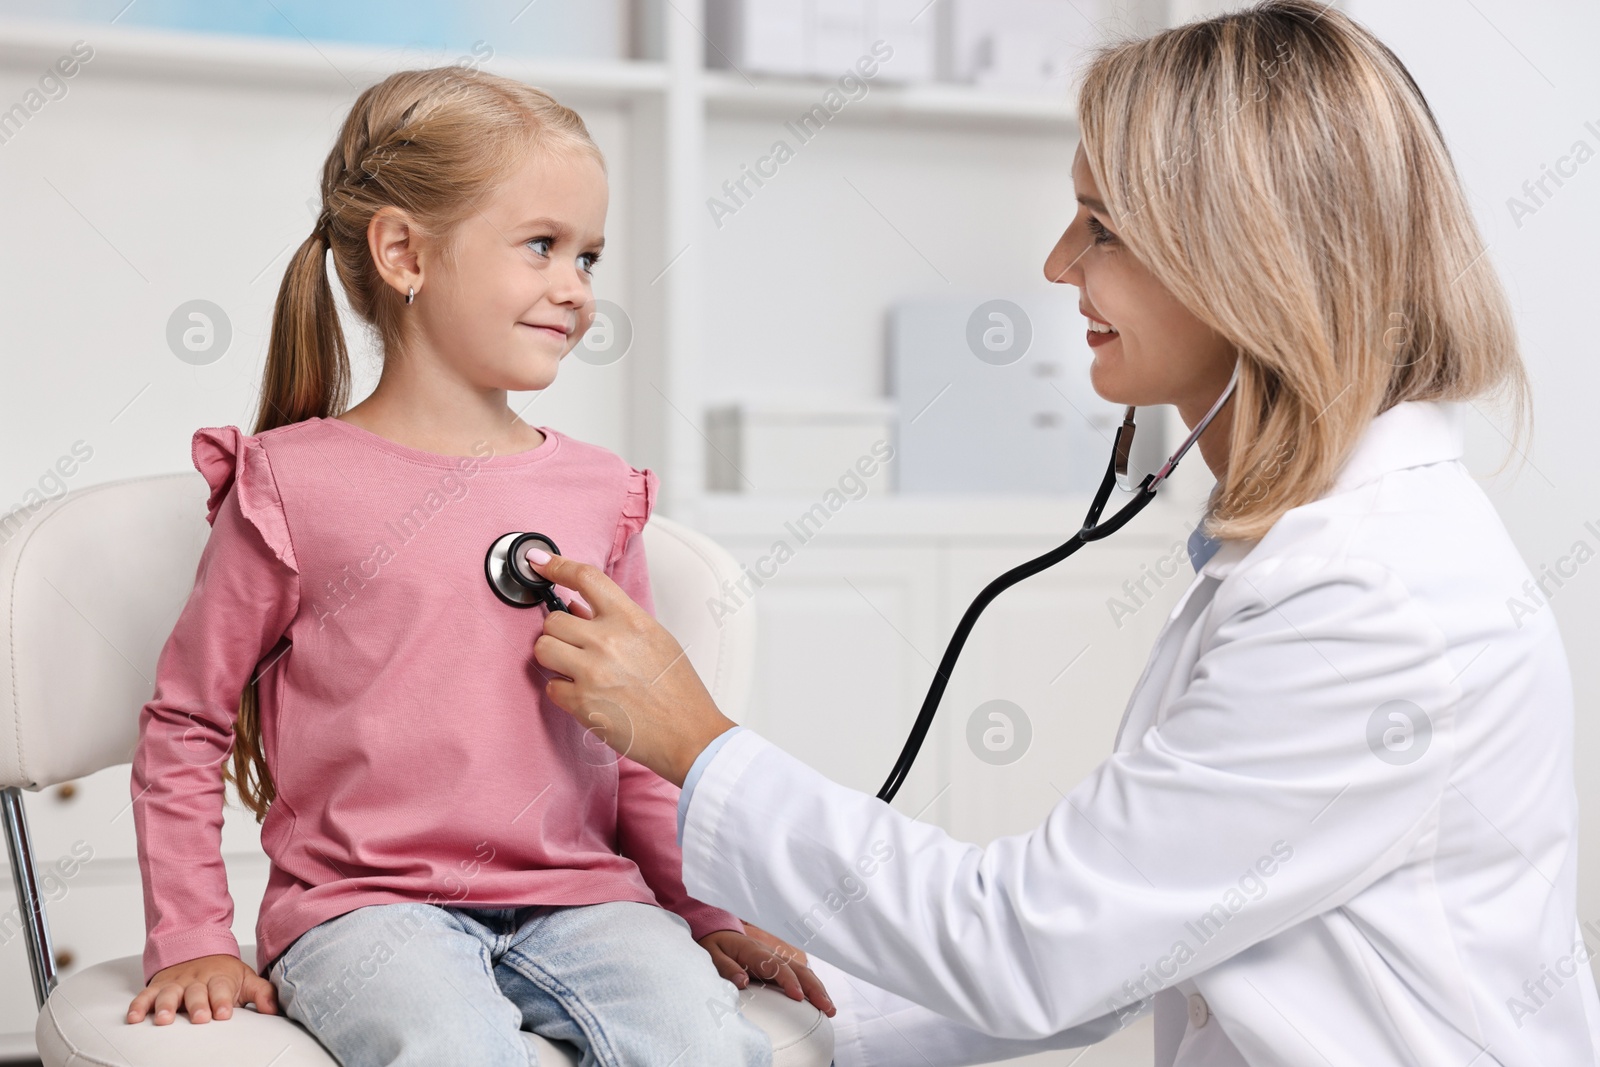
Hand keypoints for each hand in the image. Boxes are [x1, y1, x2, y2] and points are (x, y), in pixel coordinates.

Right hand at [126, 953, 277, 1024]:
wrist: (197, 947)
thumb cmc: (223, 973)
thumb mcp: (245, 978)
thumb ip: (261, 993)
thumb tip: (274, 1009)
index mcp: (219, 977)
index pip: (222, 988)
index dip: (223, 1000)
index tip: (224, 1013)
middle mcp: (196, 979)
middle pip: (196, 992)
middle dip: (198, 1005)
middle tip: (200, 1018)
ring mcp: (176, 983)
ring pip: (169, 994)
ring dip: (166, 1006)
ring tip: (164, 1020)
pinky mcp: (158, 987)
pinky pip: (145, 995)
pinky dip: (138, 1006)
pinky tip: (134, 1018)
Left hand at [526, 549, 737, 785]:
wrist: (689, 734)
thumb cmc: (678, 690)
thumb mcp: (656, 640)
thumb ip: (617, 621)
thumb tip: (577, 608)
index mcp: (631, 620)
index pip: (586, 578)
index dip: (556, 566)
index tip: (539, 563)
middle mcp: (608, 640)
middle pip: (553, 620)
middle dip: (559, 633)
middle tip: (575, 647)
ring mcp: (592, 671)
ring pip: (543, 649)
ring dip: (553, 658)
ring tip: (574, 670)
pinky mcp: (581, 703)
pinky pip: (550, 687)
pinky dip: (562, 692)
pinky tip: (584, 696)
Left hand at [698, 929, 835, 1017]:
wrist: (717, 932)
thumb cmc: (714, 946)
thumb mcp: (712, 955)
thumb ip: (726, 968)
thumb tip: (743, 982)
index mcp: (753, 951)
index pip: (776, 966)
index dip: (789, 981)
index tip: (798, 997)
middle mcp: (769, 953)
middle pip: (797, 968)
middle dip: (814, 988)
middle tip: (827, 1007)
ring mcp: (775, 958)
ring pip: (802, 971)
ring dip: (817, 988)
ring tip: (830, 1008)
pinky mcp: (776, 964)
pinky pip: (797, 974)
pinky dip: (811, 986)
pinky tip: (819, 1000)